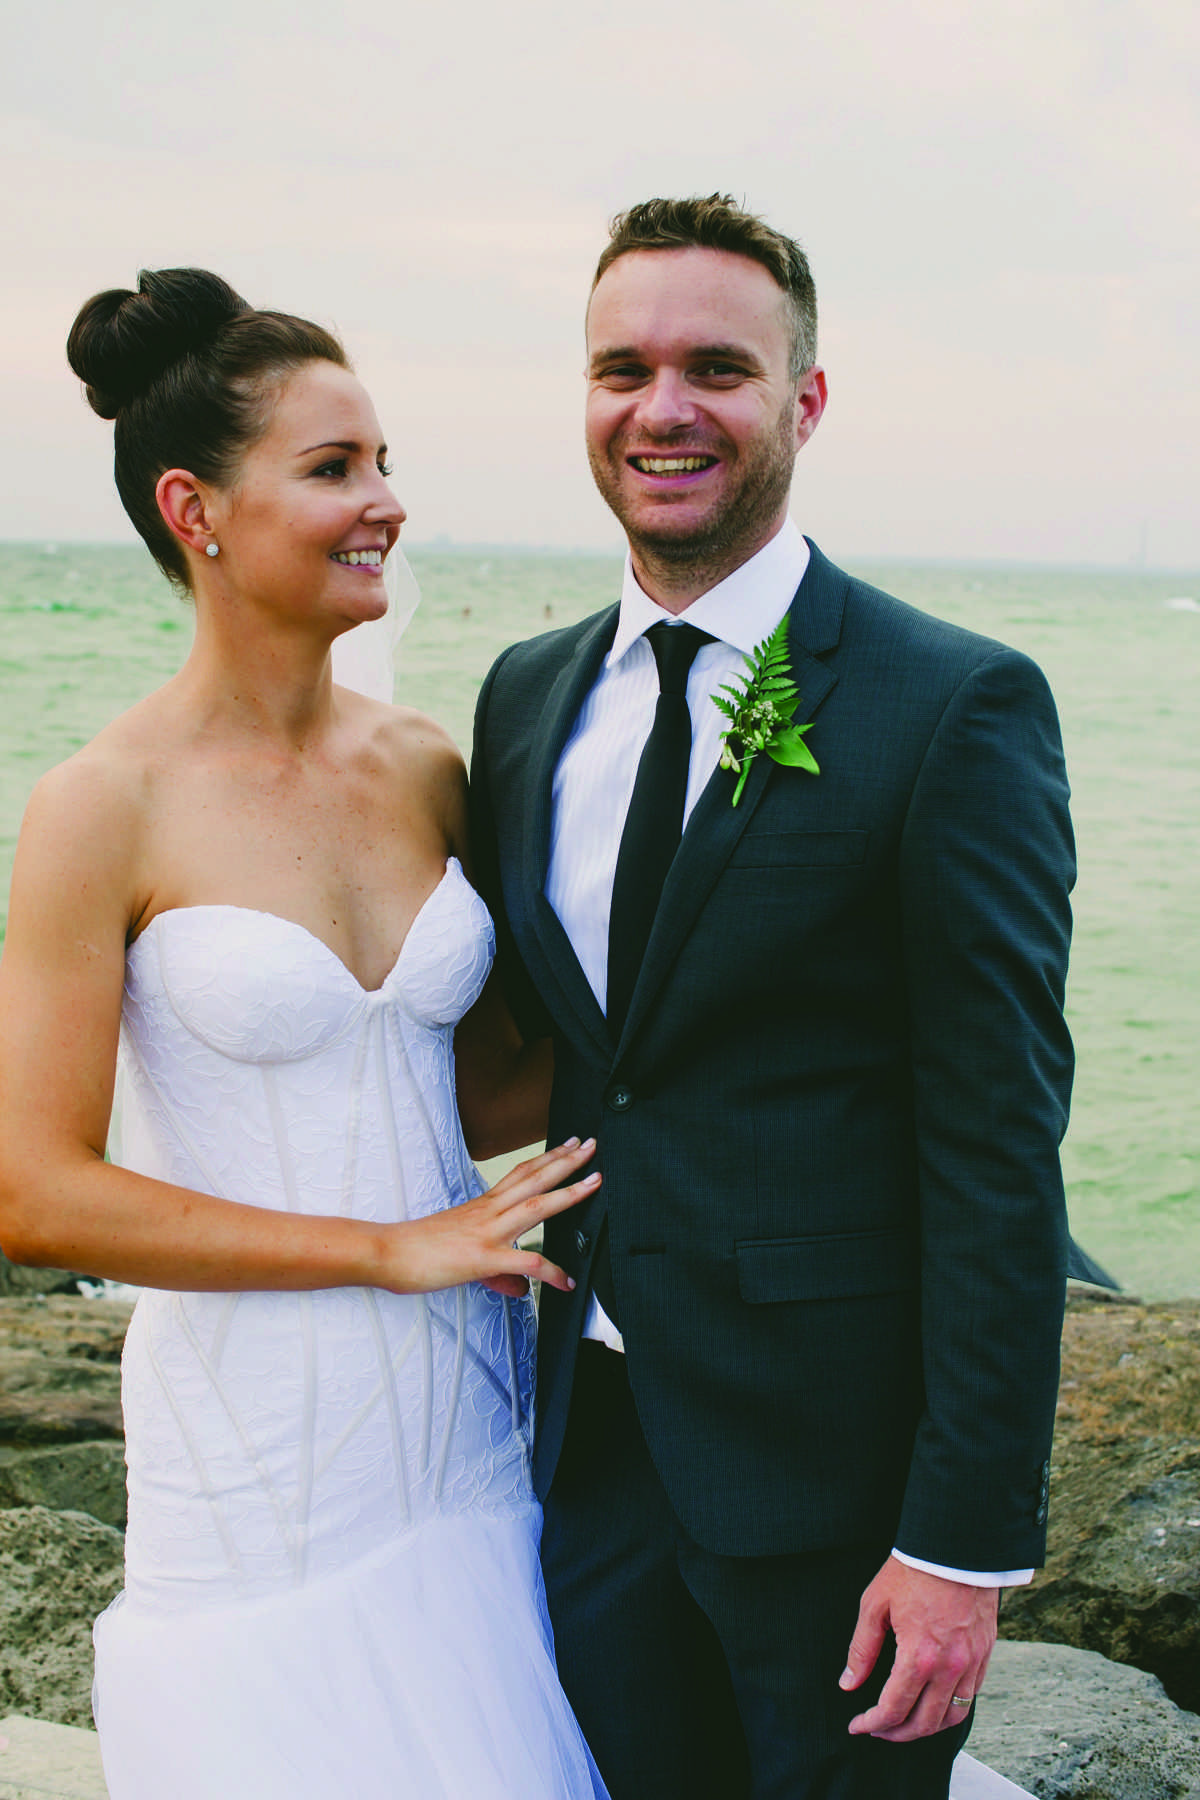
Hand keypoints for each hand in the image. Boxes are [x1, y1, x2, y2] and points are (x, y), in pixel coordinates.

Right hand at [382, 1138, 598, 1296]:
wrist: (388, 1252)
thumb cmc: (417, 1249)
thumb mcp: (463, 1256)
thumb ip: (497, 1271)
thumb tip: (521, 1287)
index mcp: (483, 1205)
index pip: (521, 1174)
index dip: (547, 1158)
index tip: (568, 1146)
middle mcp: (489, 1212)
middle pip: (535, 1179)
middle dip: (567, 1162)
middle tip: (592, 1146)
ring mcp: (488, 1232)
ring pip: (537, 1207)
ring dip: (569, 1193)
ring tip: (595, 1182)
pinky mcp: (484, 1258)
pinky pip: (526, 1264)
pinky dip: (552, 1272)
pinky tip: (567, 1280)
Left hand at [839, 1558, 997, 1741]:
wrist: (955, 1545)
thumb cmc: (914, 1570)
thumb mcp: (875, 1604)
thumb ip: (862, 1649)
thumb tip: (849, 1683)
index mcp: (919, 1657)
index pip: (894, 1709)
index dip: (872, 1723)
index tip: (858, 1724)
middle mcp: (950, 1667)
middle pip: (925, 1723)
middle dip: (897, 1733)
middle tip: (878, 1729)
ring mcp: (971, 1662)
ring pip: (952, 1716)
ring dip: (927, 1728)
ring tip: (906, 1722)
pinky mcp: (985, 1653)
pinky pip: (971, 1695)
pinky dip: (951, 1708)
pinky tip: (934, 1701)